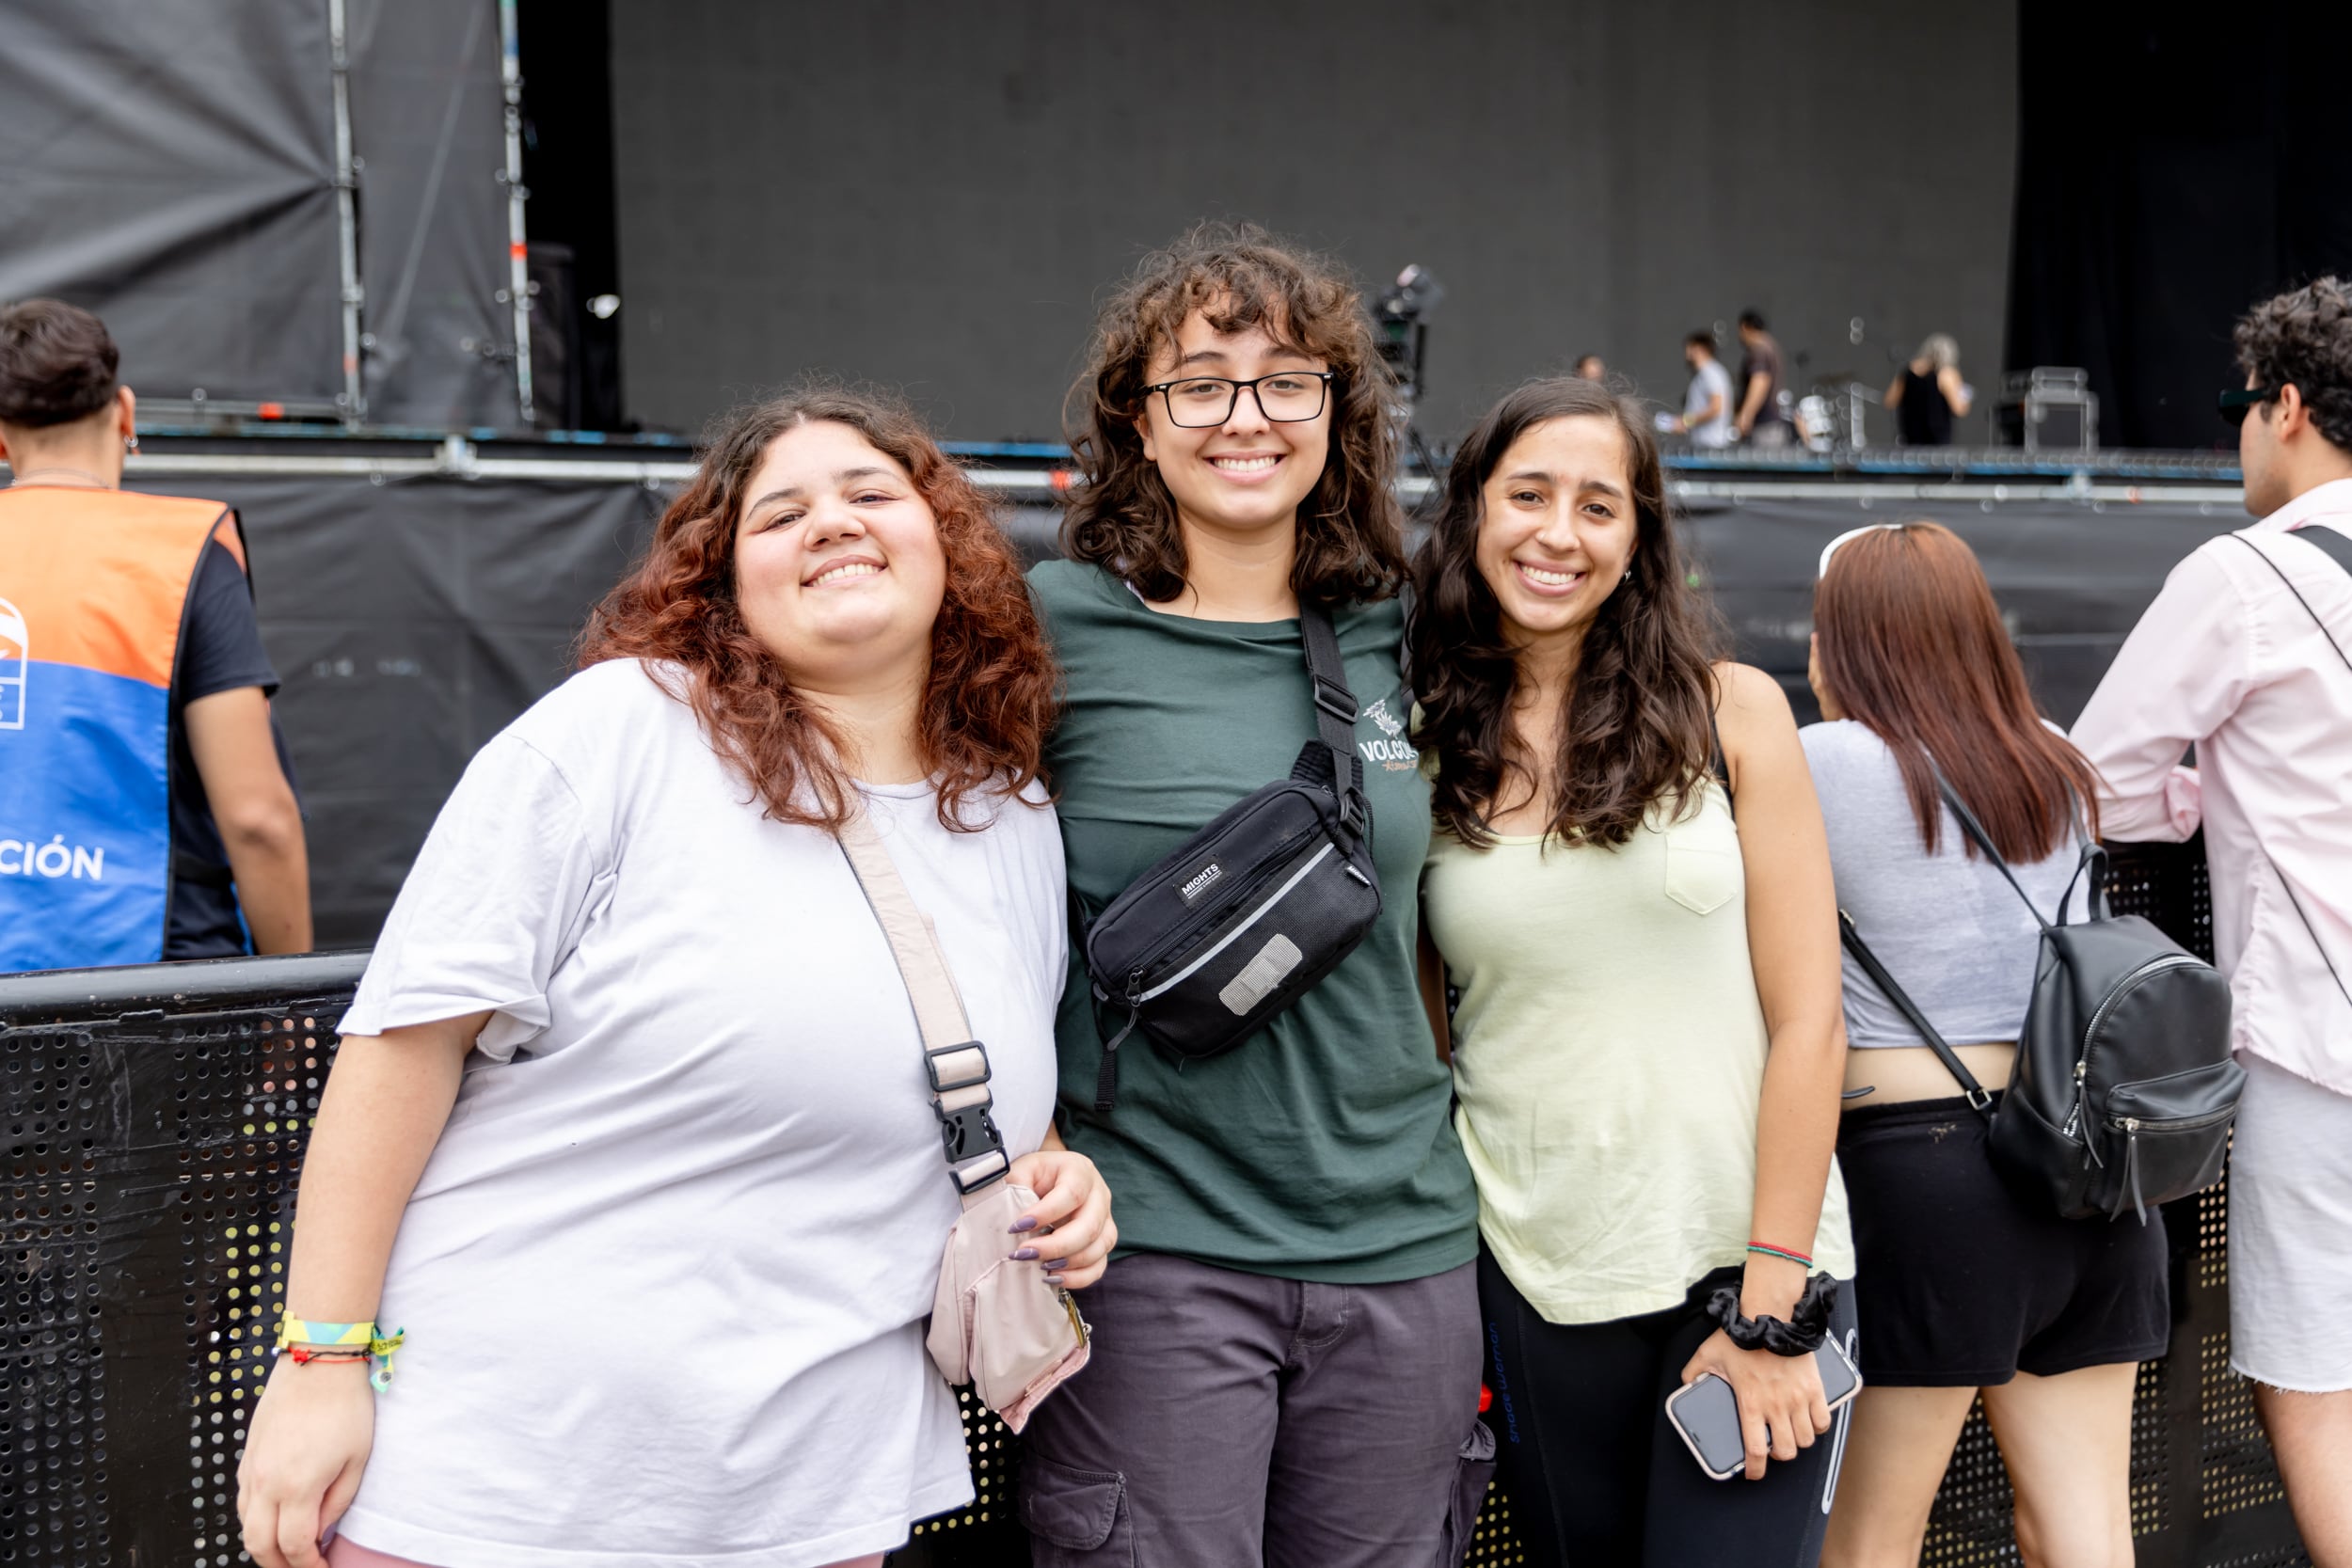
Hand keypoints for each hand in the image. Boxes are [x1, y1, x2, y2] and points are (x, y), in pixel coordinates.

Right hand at [237, 1353, 375, 1567]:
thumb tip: (321, 1531)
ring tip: (288, 1550)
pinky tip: (274, 1518)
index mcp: (297, 1487)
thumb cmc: (345, 1406)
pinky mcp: (247, 1455)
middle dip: (278, 1565)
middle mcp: (266, 1483)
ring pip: (245, 1525)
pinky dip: (254, 1519)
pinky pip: (243, 1500)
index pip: (294, 1546)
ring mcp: (251, 1469)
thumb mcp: (356, 1459)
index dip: (308, 1566)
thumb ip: (337, 1503)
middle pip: (258, 1545)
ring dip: (263, 1544)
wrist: (317, 1362)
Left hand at [1006, 1149, 1115, 1289]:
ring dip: (1068, 1262)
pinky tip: (1053, 1277)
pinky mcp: (1103, 1242)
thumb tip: (1009, 1211)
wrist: (1051, 1179)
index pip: (1072, 1193)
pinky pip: (1099, 1265)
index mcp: (1080, 1171)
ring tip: (1038, 1266)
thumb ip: (1017, 1185)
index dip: (1046, 1214)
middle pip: (1089, 1225)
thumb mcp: (1023, 1170)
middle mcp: (1099, 1194)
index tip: (1017, 1227)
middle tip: (1024, 1254)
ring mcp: (1105, 1219)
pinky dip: (1078, 1277)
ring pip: (1098, 1247)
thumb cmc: (1036, 1176)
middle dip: (1055, 1246)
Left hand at [1679, 1328, 1830, 1480]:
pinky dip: (1818, 1426)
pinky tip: (1810, 1421)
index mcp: (1750, 1404)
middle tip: (1774, 1447)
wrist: (1771, 1316)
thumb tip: (1686, 1383)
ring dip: (1798, 1441)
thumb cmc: (1741, 1336)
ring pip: (1806, 1440)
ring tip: (1791, 1433)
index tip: (1754, 1474)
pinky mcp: (1814, 1389)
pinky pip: (1823, 1421)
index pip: (1756, 1451)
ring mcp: (1798, 1399)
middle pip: (1786, 1451)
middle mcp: (1776, 1407)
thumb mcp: (1708, 1354)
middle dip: (1780, 1455)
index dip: (1756, 1470)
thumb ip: (1695, 1372)